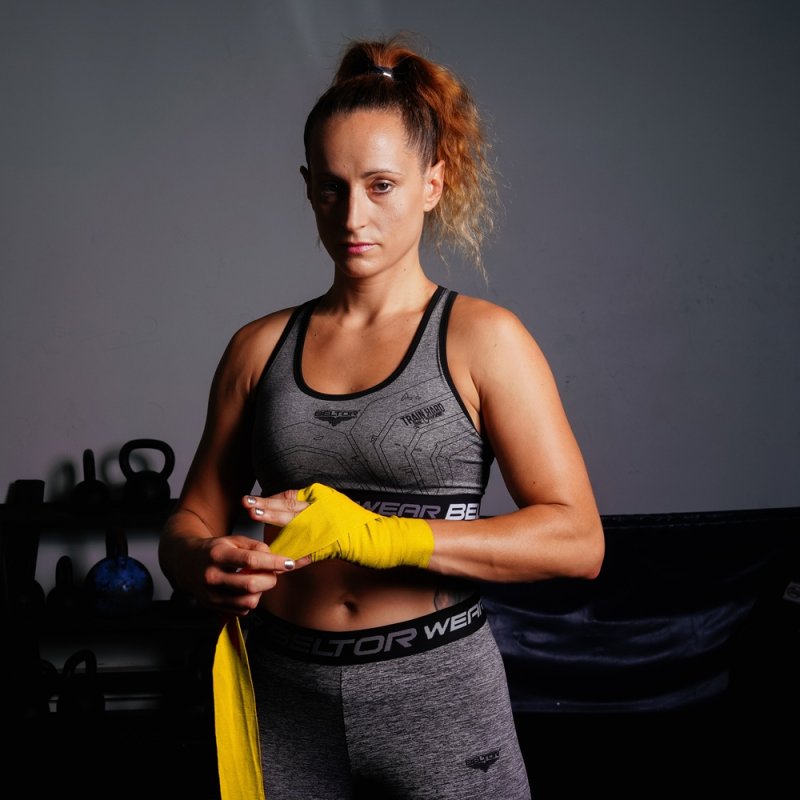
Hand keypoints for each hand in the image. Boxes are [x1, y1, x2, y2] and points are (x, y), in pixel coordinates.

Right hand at [169, 533, 297, 616]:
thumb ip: (255, 546)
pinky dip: (250, 601)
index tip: (289, 563)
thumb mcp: (232, 540)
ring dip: (260, 592)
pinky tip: (245, 590)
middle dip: (270, 579)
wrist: (184, 562)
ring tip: (257, 580)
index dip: (274, 562)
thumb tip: (275, 558)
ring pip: (248, 601)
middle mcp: (212, 576)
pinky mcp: (212, 607)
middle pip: (251, 585)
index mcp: (217, 555)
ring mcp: (211, 595)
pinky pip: (242, 610)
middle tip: (272, 573)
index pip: (251, 560)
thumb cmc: (212, 550)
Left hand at [247, 483, 434, 568]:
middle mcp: (324, 506)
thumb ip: (314, 514)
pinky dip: (295, 556)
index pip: (289, 497)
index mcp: (323, 497)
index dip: (270, 500)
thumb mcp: (336, 513)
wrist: (389, 539)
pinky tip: (280, 560)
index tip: (252, 502)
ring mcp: (329, 523)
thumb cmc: (362, 529)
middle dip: (266, 508)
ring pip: (295, 523)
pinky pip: (309, 550)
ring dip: (275, 524)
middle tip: (246, 506)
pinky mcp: (334, 541)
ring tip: (256, 522)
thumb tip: (292, 520)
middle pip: (288, 506)